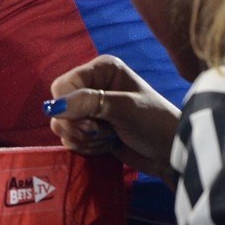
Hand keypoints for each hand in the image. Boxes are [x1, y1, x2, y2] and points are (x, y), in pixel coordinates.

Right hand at [46, 55, 180, 184]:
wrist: (172, 154)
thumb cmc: (155, 124)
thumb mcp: (123, 109)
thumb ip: (88, 103)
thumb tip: (53, 107)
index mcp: (101, 70)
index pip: (63, 86)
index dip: (68, 106)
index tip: (91, 122)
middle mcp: (92, 86)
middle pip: (58, 106)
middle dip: (77, 125)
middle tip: (101, 131)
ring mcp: (90, 109)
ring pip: (62, 125)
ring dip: (83, 138)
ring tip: (109, 138)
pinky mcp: (90, 129)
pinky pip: (70, 139)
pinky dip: (86, 146)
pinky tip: (107, 145)